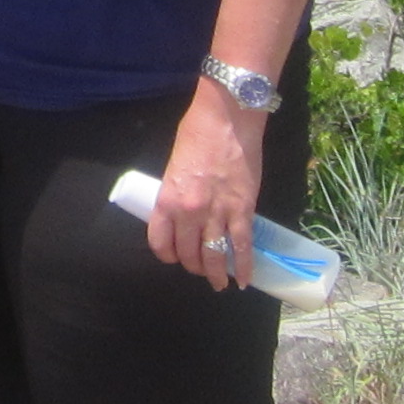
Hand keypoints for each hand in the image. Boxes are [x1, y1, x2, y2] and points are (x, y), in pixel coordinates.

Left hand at [145, 83, 267, 291]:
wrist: (227, 119)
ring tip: (220, 284)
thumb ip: (176, 192)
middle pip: (189, 253)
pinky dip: (244, 267)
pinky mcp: (243, 210)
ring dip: (216, 274)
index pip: (160, 243)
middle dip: (194, 267)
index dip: (167, 255)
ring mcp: (217, 213)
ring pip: (214, 256)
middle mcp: (189, 212)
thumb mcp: (174, 166)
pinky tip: (244, 279)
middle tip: (201, 269)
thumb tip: (182, 211)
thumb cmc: (197, 134)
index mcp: (167, 200)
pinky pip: (242, 246)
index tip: (175, 257)